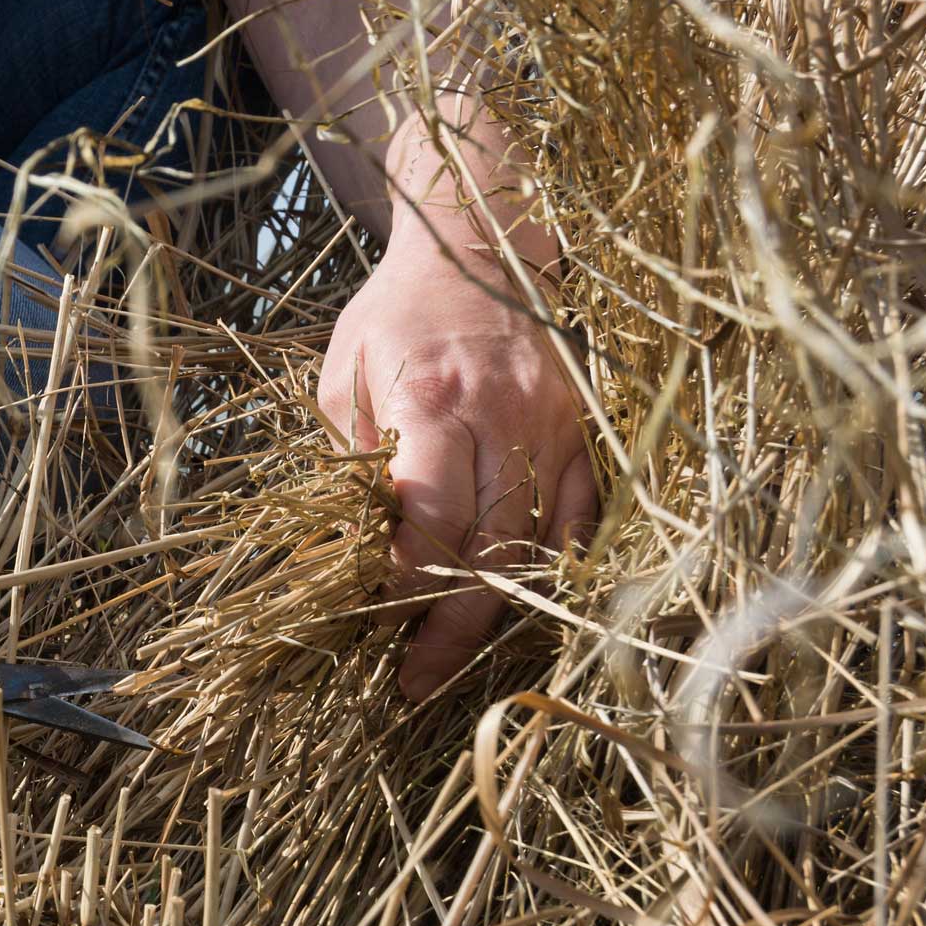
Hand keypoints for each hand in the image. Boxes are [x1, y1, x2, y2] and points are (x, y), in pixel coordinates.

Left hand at [318, 220, 593, 698]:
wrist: (480, 246)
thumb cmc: (395, 315)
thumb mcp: (342, 374)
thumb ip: (350, 461)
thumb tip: (346, 552)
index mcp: (432, 396)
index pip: (430, 515)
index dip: (403, 582)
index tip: (373, 621)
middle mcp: (504, 414)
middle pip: (490, 545)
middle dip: (451, 625)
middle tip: (414, 679)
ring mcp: (554, 424)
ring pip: (540, 543)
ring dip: (496, 612)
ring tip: (451, 660)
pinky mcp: (583, 430)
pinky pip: (581, 518)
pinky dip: (552, 571)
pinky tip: (518, 611)